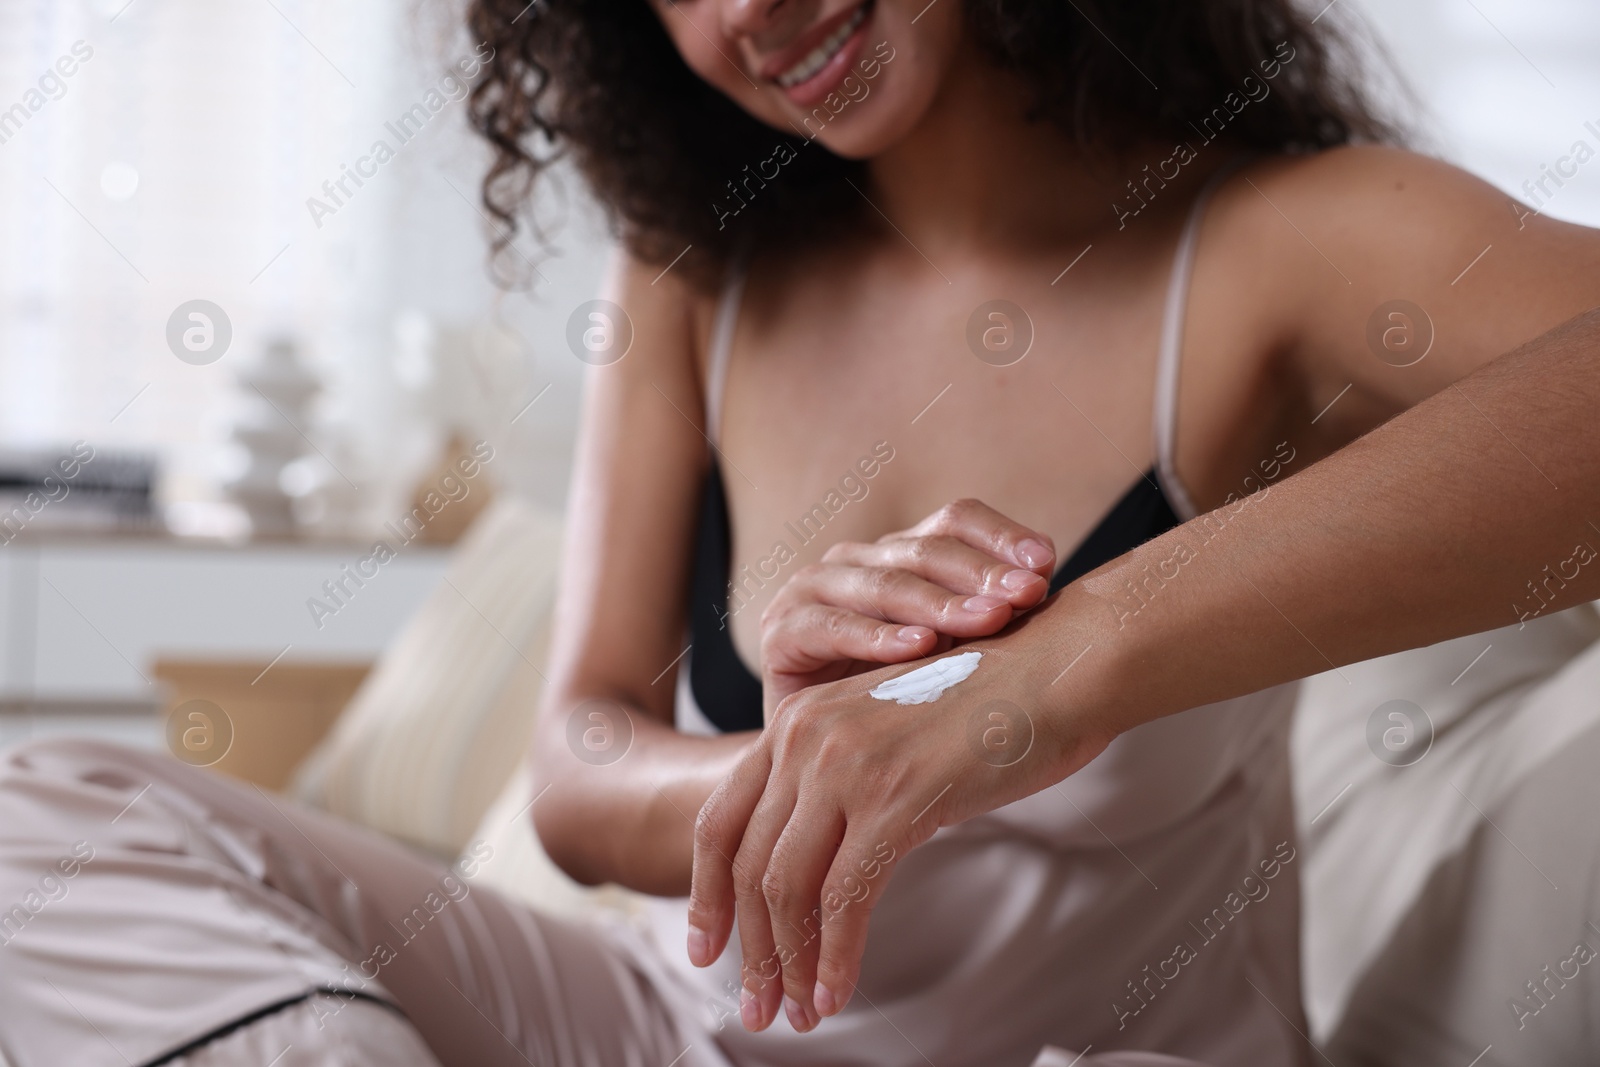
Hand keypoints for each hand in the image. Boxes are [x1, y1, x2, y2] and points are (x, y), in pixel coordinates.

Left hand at [688, 610, 1115, 1033]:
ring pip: (786, 887)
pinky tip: (835, 993)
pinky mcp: (896, 798)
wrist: (1062, 665)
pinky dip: (835, 957)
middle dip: (749, 947)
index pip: (722, 820)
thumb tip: (832, 864)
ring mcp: (846, 765)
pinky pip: (846, 898)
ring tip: (798, 1013)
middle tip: (757, 1008)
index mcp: (798, 719)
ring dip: (788, 963)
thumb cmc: (994, 705)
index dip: (708, 893)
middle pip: (746, 864)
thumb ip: (848, 783)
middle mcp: (806, 736)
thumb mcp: (892, 735)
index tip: (706, 950)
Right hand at [759, 499, 1056, 719]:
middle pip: (925, 548)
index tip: (1047, 565)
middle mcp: (857, 560)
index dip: (1001, 536)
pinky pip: (830, 626)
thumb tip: (1061, 599)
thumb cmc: (902, 709)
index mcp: (902, 553)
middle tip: (1028, 596)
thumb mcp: (956, 660)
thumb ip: (993, 623)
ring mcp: (814, 590)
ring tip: (986, 620)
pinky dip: (875, 637)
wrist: (822, 766)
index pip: (956, 520)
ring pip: (882, 583)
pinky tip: (918, 648)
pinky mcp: (780, 633)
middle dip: (982, 573)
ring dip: (938, 601)